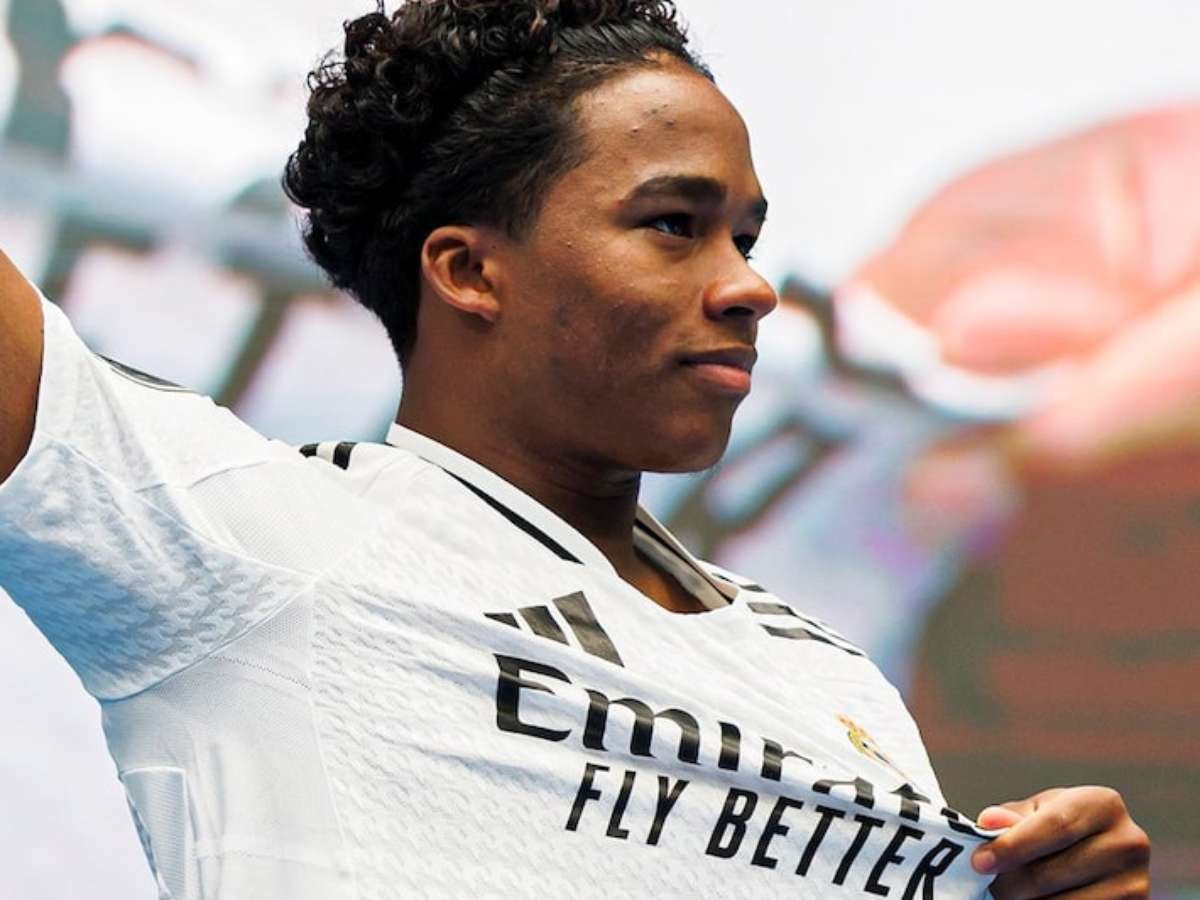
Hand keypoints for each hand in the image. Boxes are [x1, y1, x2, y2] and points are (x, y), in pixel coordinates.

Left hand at [971, 786, 1149, 897]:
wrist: (1096, 858)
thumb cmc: (1055, 830)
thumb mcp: (1036, 814)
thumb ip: (1012, 819)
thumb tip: (989, 821)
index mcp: (1103, 804)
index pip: (1054, 828)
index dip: (1013, 847)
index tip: (979, 862)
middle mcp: (1129, 842)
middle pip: (1052, 872)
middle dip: (1009, 884)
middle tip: (985, 887)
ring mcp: (1137, 883)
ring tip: (1004, 896)